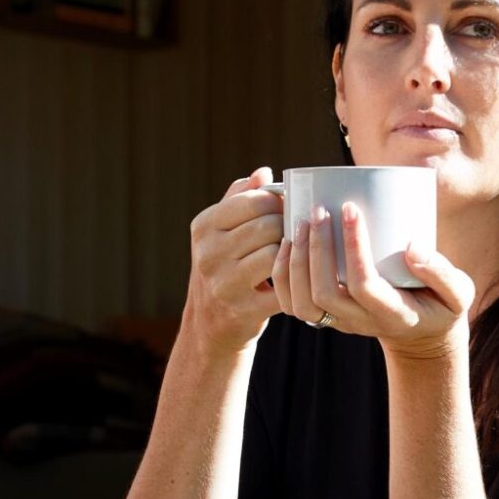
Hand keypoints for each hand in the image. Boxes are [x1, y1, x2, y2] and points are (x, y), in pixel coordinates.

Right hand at [183, 167, 285, 354]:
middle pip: (268, 226)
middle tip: (294, 234)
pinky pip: (283, 285)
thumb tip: (264, 173)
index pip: (254, 201)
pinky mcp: (244, 309)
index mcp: (204, 226)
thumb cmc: (223, 267)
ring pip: (276, 253)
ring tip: (292, 254)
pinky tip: (294, 278)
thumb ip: (240, 199)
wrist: (210, 325)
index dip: (278, 203)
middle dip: (287, 228)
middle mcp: (208, 254)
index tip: (285, 210)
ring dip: (291, 254)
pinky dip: (293, 280)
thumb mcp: (220, 231)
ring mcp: (224, 283)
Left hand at [272, 201, 473, 362]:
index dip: (353, 248)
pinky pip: (292, 304)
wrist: (421, 335)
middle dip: (316, 249)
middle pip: (324, 293)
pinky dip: (282, 274)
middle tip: (319, 210)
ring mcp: (339, 321)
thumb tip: (413, 247)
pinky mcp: (326, 315)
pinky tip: (287, 243)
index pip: (364, 285)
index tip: (351, 209)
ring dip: (294, 262)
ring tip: (300, 223)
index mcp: (393, 314)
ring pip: (302, 302)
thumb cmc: (440, 305)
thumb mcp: (458, 293)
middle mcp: (360, 322)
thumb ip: (442, 272)